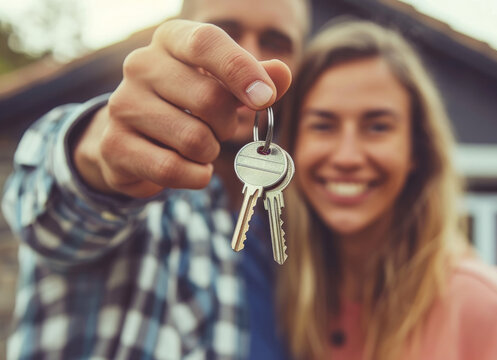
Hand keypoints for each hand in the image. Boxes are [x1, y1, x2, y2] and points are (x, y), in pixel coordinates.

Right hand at [74, 19, 291, 197]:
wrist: (133, 134)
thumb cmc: (186, 102)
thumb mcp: (220, 82)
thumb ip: (253, 77)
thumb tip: (282, 74)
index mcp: (170, 40)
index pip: (206, 44)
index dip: (241, 71)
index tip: (265, 98)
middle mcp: (140, 66)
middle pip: (209, 100)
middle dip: (227, 125)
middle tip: (219, 128)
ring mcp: (122, 105)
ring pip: (194, 139)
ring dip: (211, 152)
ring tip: (200, 146)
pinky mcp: (114, 144)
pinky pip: (171, 169)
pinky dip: (196, 176)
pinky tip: (192, 168)